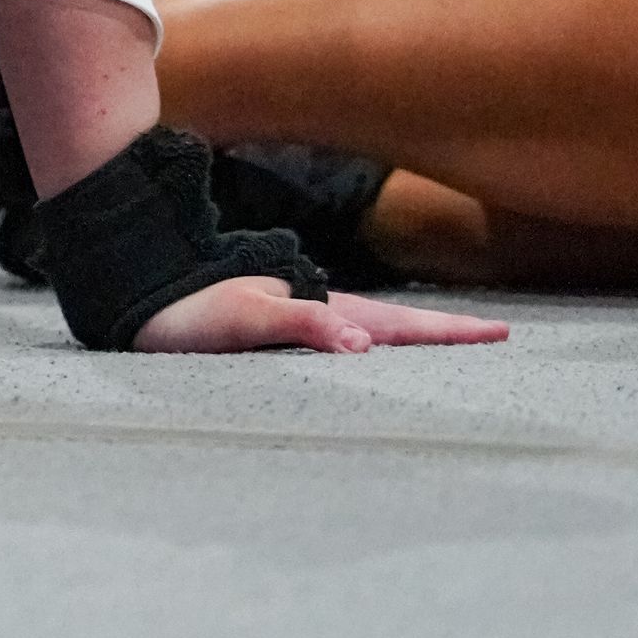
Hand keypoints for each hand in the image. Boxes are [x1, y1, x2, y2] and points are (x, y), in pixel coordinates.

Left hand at [134, 276, 508, 353]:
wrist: (137, 285)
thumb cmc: (188, 308)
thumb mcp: (246, 319)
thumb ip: (303, 326)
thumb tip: (364, 342)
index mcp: (320, 309)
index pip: (399, 324)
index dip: (448, 331)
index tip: (499, 333)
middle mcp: (316, 312)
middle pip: (395, 324)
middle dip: (444, 332)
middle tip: (495, 336)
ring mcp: (297, 318)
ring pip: (369, 328)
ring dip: (409, 337)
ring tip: (447, 344)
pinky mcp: (273, 327)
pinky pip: (335, 338)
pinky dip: (367, 344)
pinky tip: (368, 352)